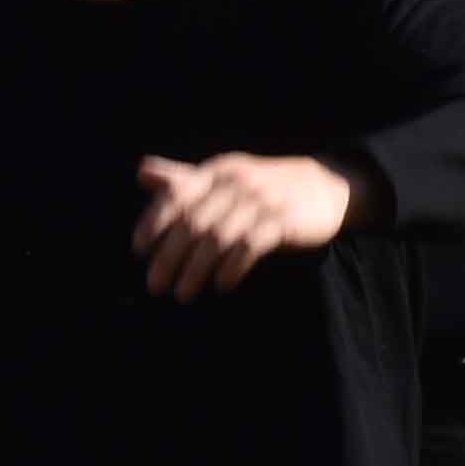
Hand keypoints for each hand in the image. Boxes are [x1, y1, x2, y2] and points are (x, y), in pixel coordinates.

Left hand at [131, 152, 356, 298]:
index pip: (177, 194)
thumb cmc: (263, 186)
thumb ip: (184, 179)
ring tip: (181, 294)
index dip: (154, 221)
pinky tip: (220, 286)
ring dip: (196, 270)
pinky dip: (231, 268)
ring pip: (218, 238)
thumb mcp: (224, 177)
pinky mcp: (283, 221)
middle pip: (193, 222)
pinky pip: (250, 246)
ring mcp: (261, 201)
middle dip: (169, 257)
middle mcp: (236, 182)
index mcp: (217, 171)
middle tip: (154, 285)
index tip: (138, 250)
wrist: (325, 187)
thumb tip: (141, 171)